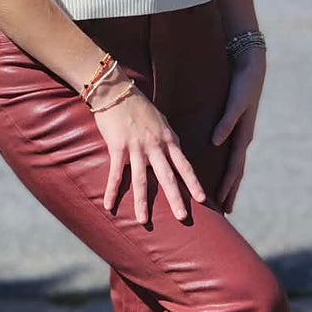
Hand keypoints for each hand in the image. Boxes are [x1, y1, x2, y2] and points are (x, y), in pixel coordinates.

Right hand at [90, 81, 205, 225]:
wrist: (115, 90)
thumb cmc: (139, 106)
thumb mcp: (161, 120)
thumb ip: (168, 138)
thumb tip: (176, 151)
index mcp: (167, 139)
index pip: (184, 165)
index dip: (193, 183)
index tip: (203, 199)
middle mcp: (154, 146)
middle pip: (167, 176)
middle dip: (175, 198)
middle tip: (182, 217)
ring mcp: (136, 147)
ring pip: (140, 179)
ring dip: (141, 202)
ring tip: (143, 221)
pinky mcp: (117, 147)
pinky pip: (115, 173)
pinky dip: (112, 191)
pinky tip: (109, 206)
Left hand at [211, 47, 265, 212]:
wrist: (252, 68)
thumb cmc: (243, 85)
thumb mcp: (235, 104)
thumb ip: (226, 122)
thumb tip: (216, 143)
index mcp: (242, 135)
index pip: (234, 167)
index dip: (228, 185)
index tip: (222, 202)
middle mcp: (242, 138)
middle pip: (236, 170)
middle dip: (231, 191)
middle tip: (225, 211)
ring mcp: (240, 133)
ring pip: (234, 163)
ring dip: (229, 181)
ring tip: (224, 197)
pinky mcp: (236, 127)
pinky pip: (230, 152)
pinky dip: (226, 165)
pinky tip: (219, 170)